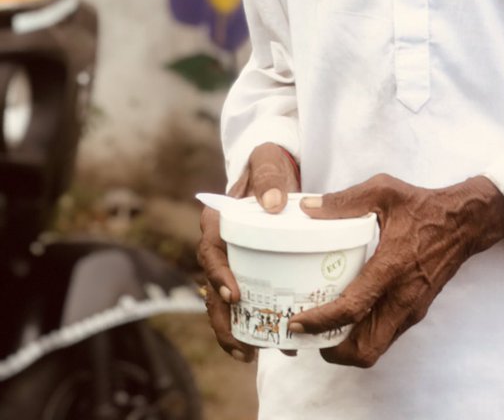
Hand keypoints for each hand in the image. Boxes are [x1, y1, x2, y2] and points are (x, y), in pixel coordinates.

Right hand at [197, 142, 300, 361]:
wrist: (276, 172)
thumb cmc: (269, 166)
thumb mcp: (268, 163)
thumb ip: (268, 178)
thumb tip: (272, 204)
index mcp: (217, 220)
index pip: (210, 252)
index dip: (218, 277)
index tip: (233, 297)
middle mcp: (219, 245)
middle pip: (212, 288)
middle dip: (222, 321)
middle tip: (242, 345)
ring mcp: (231, 260)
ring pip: (223, 302)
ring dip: (234, 330)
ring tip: (251, 355)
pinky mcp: (246, 270)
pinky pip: (241, 301)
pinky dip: (248, 324)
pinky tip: (264, 344)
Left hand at [287, 173, 503, 368]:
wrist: (464, 222)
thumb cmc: (423, 206)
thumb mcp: (383, 192)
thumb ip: (344, 201)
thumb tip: (308, 209)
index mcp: (392, 266)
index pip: (352, 308)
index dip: (320, 322)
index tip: (295, 323)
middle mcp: (402, 296)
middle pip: (364, 349)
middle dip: (331, 350)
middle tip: (307, 334)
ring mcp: (411, 308)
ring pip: (375, 348)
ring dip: (346, 348)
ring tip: (321, 329)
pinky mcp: (415, 310)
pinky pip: (385, 336)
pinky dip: (362, 335)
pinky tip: (346, 316)